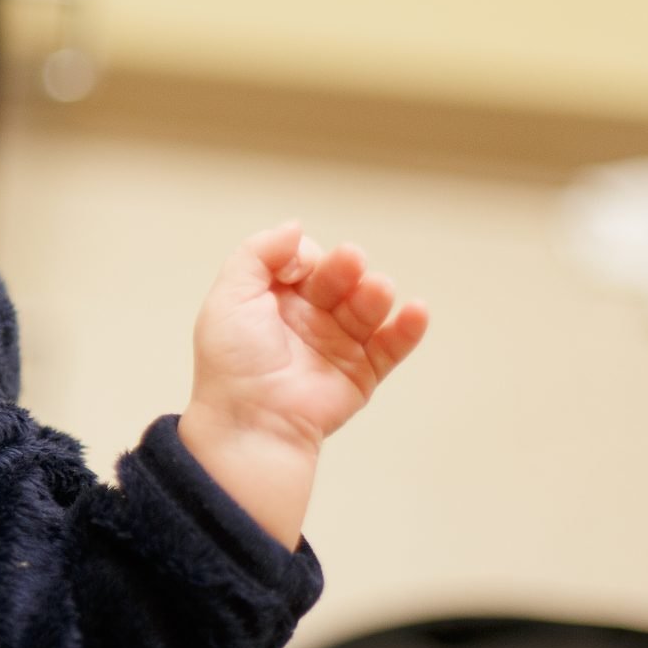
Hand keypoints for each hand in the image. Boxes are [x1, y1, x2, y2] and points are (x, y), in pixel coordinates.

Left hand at [189, 222, 427, 452]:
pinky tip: (417, 311)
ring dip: (376, 292)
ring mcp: (336, 345)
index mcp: (272, 299)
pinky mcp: (362, 373)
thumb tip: (296, 226)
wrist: (252, 420)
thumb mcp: (230, 296)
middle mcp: (306, 319)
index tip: (293, 271)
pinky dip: (409, 328)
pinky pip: (392, 346)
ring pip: (368, 307)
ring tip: (376, 289)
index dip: (303, 257)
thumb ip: (257, 254)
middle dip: (345, 267)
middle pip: (339, 278)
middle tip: (350, 262)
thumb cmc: (233, 362)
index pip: (303, 260)